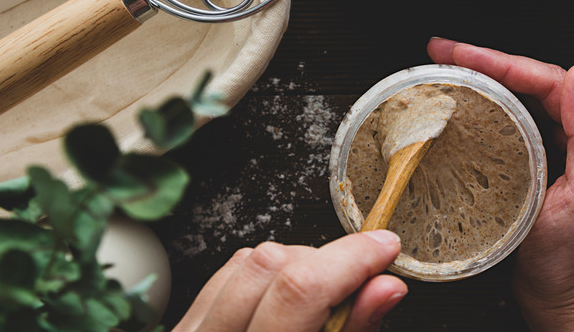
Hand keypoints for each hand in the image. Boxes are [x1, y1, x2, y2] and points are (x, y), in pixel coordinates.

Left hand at [173, 230, 406, 331]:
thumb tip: (385, 288)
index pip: (298, 291)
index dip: (351, 260)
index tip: (383, 249)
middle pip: (272, 266)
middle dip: (328, 262)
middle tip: (359, 284)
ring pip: (249, 260)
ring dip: (299, 263)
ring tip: (323, 299)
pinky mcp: (188, 326)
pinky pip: (230, 271)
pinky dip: (269, 272)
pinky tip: (287, 296)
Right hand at [428, 38, 573, 330]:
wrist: (567, 302)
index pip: (552, 82)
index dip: (504, 62)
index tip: (463, 55)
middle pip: (536, 82)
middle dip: (489, 61)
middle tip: (446, 52)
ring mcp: (566, 149)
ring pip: (526, 97)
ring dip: (489, 77)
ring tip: (452, 66)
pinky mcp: (546, 163)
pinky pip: (520, 121)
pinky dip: (492, 105)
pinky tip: (473, 100)